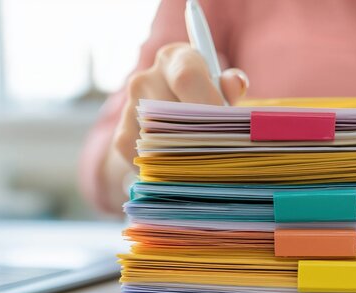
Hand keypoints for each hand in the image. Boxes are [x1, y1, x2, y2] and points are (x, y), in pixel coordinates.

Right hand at [113, 42, 248, 165]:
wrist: (165, 115)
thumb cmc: (202, 97)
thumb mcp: (219, 86)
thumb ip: (230, 86)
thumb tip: (234, 86)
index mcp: (174, 59)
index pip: (187, 77)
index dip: (207, 104)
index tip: (222, 125)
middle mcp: (146, 78)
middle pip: (172, 112)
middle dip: (198, 135)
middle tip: (218, 153)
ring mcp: (129, 107)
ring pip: (159, 140)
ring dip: (182, 156)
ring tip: (204, 165)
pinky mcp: (121, 136)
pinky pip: (145, 158)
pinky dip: (165, 168)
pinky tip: (181, 170)